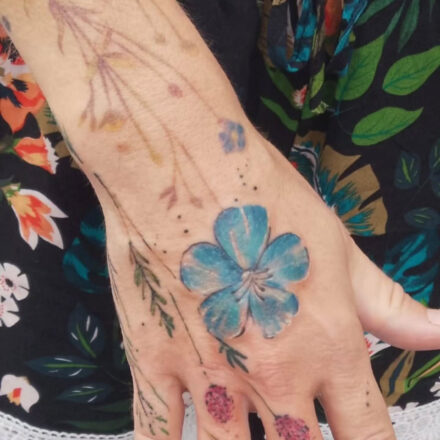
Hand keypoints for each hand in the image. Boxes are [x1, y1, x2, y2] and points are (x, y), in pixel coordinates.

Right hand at [96, 136, 439, 439]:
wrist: (186, 167)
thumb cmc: (263, 198)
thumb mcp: (337, 246)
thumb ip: (388, 304)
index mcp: (329, 346)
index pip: (369, 436)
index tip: (362, 438)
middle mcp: (274, 373)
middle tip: (295, 427)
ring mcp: (209, 373)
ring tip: (244, 429)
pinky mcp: (153, 361)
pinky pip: (156, 432)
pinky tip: (176, 438)